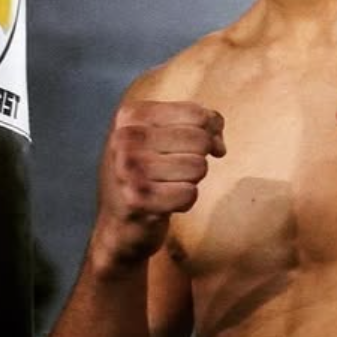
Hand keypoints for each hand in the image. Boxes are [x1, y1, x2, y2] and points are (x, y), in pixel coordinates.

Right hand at [93, 100, 225, 266]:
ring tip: (167, 186)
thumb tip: (218, 143)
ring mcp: (128, 168)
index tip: (196, 147)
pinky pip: (190, 193)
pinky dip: (184, 201)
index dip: (209, 132)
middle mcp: (125, 137)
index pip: (196, 114)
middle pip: (200, 139)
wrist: (117, 223)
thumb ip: (195, 125)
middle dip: (198, 158)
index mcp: (131, 115)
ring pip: (198, 166)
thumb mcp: (159, 137)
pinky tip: (164, 203)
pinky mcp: (138, 199)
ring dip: (190, 181)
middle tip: (176, 171)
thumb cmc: (146, 175)